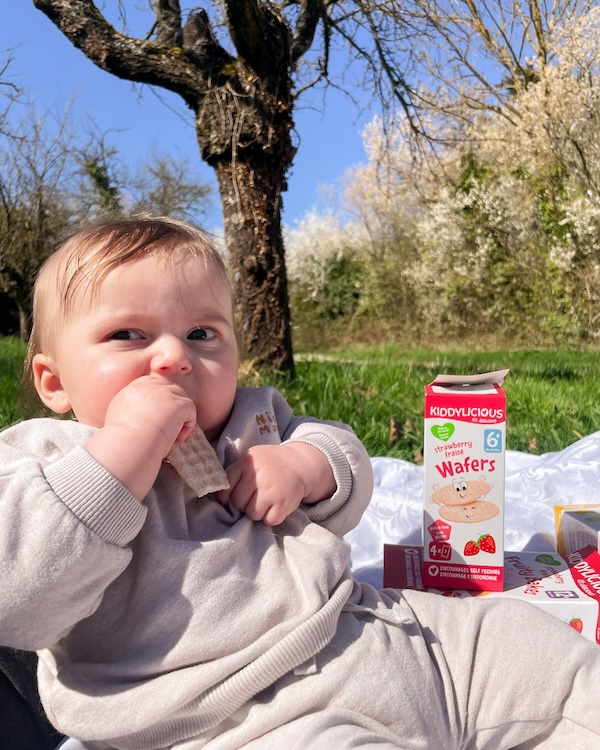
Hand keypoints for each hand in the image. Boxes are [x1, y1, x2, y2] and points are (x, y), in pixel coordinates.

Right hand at [103, 375, 196, 455]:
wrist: (128, 444)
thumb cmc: (123, 439)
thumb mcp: (119, 415)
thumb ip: (133, 406)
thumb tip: (145, 412)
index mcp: (134, 388)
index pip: (153, 384)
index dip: (160, 400)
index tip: (158, 418)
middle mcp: (150, 386)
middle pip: (170, 389)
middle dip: (172, 407)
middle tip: (167, 427)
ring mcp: (166, 392)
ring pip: (181, 400)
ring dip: (180, 417)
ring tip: (171, 436)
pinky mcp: (179, 403)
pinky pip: (190, 410)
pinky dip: (187, 426)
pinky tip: (176, 439)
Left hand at [216, 443, 335, 525]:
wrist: (299, 463)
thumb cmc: (268, 464)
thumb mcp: (250, 460)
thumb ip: (234, 474)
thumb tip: (220, 499)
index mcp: (247, 462)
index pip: (226, 489)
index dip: (228, 497)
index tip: (235, 495)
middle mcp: (258, 475)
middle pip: (238, 504)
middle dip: (244, 504)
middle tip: (256, 496)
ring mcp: (272, 490)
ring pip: (252, 514)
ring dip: (257, 512)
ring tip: (266, 500)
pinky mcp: (284, 503)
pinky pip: (269, 521)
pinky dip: (271, 517)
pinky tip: (276, 505)